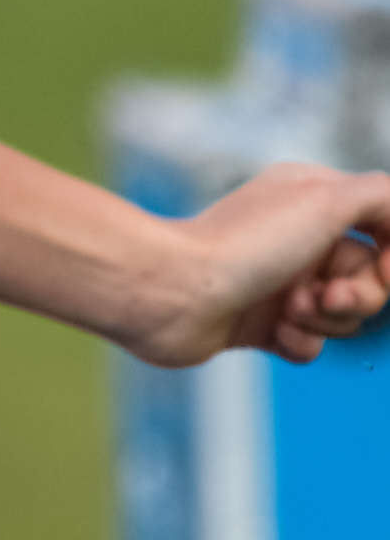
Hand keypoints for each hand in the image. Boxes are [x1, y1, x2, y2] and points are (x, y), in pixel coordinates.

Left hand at [127, 161, 389, 366]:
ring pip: (343, 316)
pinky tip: (275, 333)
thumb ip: (383, 196)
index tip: (385, 271)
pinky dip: (301, 342)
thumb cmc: (243, 245)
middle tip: (325, 297)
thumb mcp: (325, 199)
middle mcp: (297, 237)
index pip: (383, 228)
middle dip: (358, 296)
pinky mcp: (260, 322)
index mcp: (312, 199)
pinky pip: (310, 343)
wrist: (170, 293)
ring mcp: (278, 281)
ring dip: (325, 320)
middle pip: (369, 279)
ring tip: (288, 310)